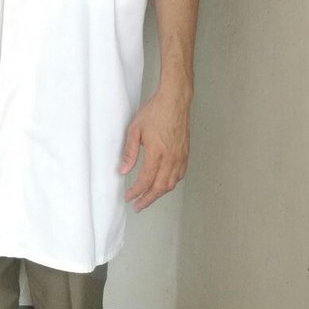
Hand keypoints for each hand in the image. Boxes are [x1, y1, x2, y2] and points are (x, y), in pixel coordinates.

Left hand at [120, 89, 190, 210]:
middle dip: (148, 199)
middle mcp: (171, 159)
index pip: (146, 180)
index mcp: (157, 153)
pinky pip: (179, 175)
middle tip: (138, 206)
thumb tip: (123, 170)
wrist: (175, 101)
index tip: (129, 198)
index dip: (136, 192)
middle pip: (160, 187)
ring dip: (159, 194)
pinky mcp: (185, 154)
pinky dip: (170, 184)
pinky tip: (163, 184)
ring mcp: (180, 157)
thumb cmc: (155, 112)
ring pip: (171, 183)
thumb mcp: (135, 130)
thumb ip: (130, 152)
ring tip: (148, 198)